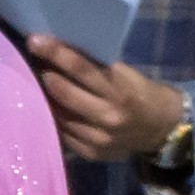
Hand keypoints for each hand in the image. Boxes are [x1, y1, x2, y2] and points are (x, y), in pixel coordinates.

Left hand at [26, 38, 188, 164]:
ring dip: (45, 98)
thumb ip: (95, 67)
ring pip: (59, 115)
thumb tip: (58, 52)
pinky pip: (63, 133)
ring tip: (37, 85)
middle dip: (46, 75)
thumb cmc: (140, 92)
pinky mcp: (92, 153)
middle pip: (65, 93)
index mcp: (121, 90)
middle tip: (33, 63)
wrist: (161, 129)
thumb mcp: (126, 74)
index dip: (56, 53)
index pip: (82, 68)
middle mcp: (109, 116)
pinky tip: (47, 108)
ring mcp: (100, 138)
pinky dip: (53, 118)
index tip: (35, 41)